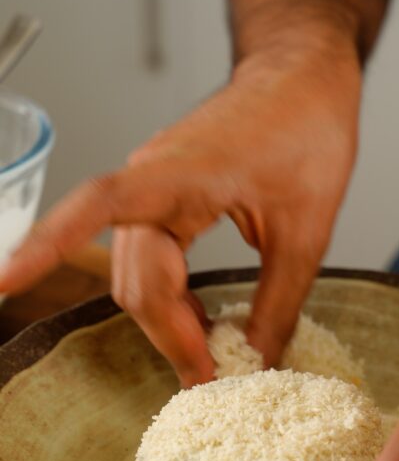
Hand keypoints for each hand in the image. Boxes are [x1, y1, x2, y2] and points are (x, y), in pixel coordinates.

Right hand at [0, 50, 359, 385]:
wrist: (304, 79)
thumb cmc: (307, 132)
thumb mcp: (306, 230)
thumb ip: (278, 304)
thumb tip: (258, 364)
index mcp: (180, 174)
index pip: (94, 206)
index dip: (45, 245)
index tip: (4, 280)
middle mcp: (151, 179)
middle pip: (135, 280)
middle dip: (169, 337)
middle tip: (211, 381)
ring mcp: (153, 187)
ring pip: (137, 276)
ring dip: (166, 321)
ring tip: (210, 357)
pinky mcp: (163, 196)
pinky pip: (147, 258)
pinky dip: (166, 296)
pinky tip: (197, 320)